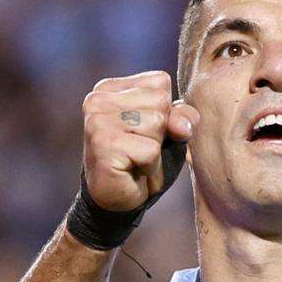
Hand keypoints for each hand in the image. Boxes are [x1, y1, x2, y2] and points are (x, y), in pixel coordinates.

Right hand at [80, 71, 197, 211]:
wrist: (114, 200)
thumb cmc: (139, 161)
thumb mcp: (166, 132)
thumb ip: (180, 116)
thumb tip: (182, 125)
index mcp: (110, 88)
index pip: (160, 82)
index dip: (165, 111)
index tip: (145, 132)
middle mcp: (98, 99)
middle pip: (160, 101)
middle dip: (161, 132)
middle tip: (139, 150)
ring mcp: (98, 121)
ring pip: (157, 123)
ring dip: (156, 152)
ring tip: (137, 161)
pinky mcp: (104, 145)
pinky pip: (151, 150)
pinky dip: (151, 168)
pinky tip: (133, 172)